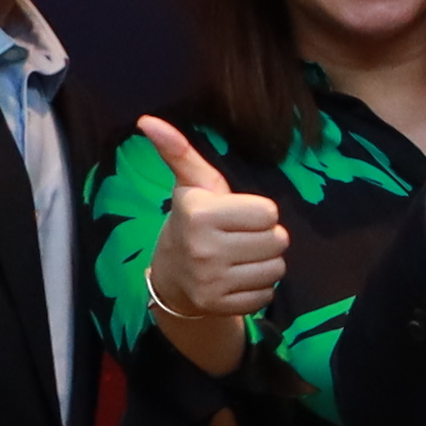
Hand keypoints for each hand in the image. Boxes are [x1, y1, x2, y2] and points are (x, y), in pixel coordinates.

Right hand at [131, 117, 287, 350]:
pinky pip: (267, 294)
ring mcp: (211, 281)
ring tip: (240, 258)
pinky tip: (237, 279)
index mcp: (199, 213)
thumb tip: (147, 120)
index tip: (237, 216)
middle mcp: (203, 248)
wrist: (171, 277)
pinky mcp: (220, 305)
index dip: (259, 212)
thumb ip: (178, 151)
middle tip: (240, 238)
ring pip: (277, 268)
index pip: (269, 212)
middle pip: (278, 240)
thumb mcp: (190, 185)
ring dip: (265, 263)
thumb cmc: (192, 221)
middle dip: (266, 237)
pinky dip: (258, 288)